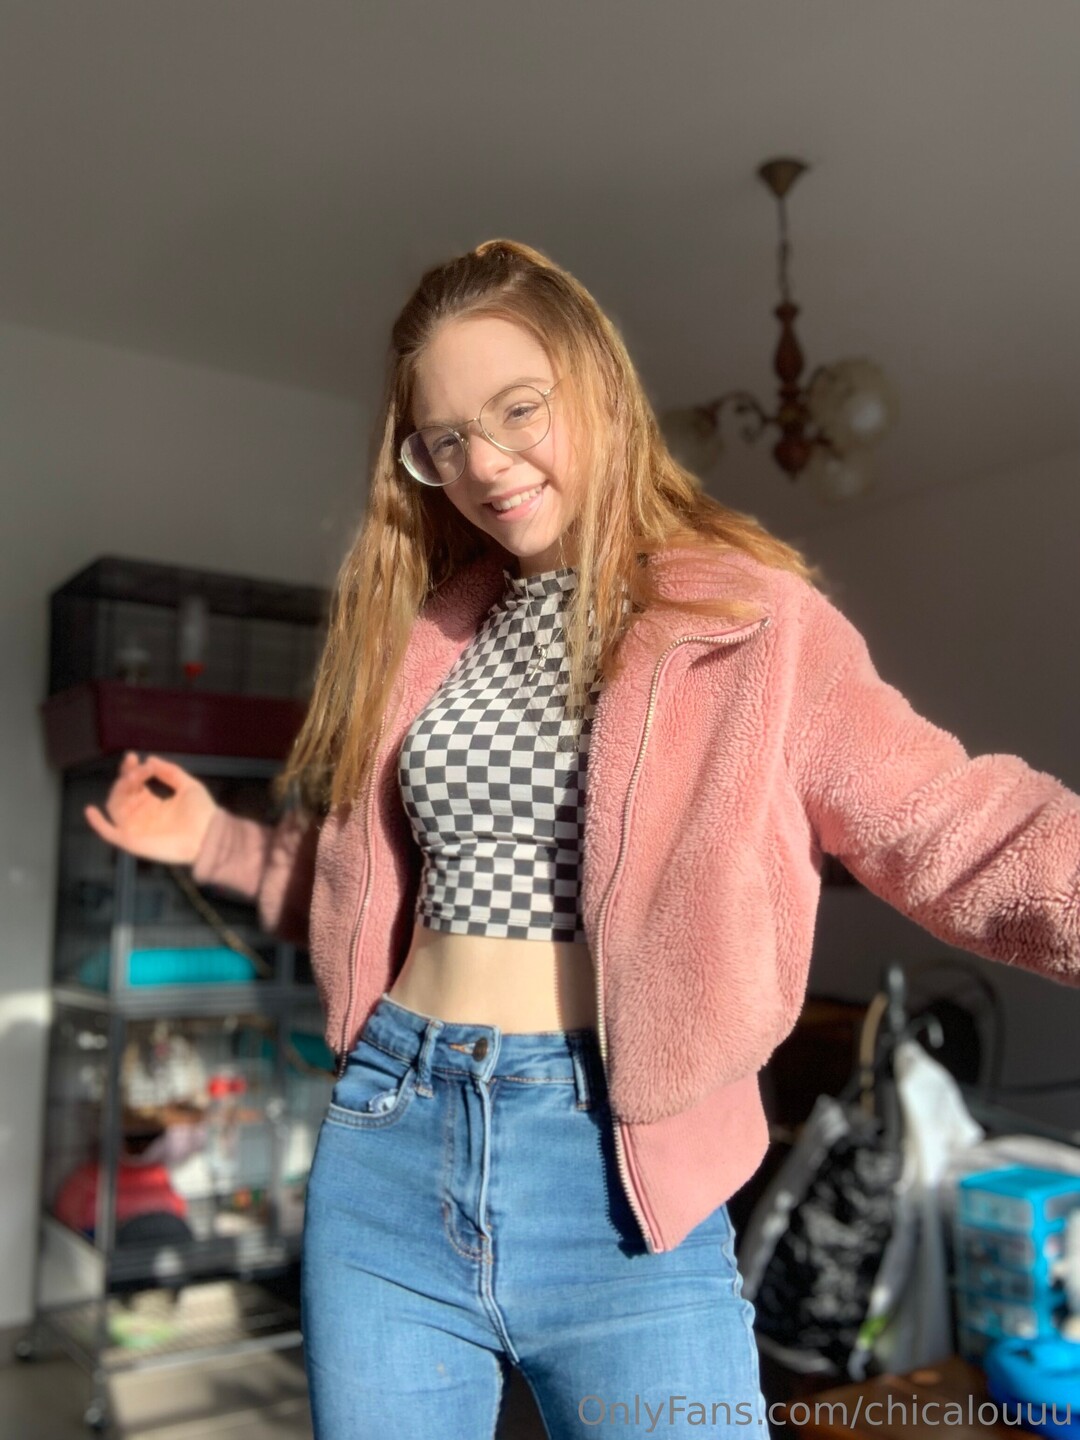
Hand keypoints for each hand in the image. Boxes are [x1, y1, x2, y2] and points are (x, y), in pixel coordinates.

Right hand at [84, 752, 217, 865]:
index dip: (130, 770)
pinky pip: (109, 834)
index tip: (134, 757)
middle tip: (137, 767)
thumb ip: (170, 772)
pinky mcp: (132, 841)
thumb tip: (151, 758)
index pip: (133, 784)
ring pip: (115, 806)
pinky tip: (90, 810)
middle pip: (122, 793)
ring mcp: (135, 828)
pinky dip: (97, 824)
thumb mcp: (188, 786)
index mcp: (152, 803)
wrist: (210, 835)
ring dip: (119, 789)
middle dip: (126, 777)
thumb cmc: (203, 813)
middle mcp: (140, 814)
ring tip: (132, 778)